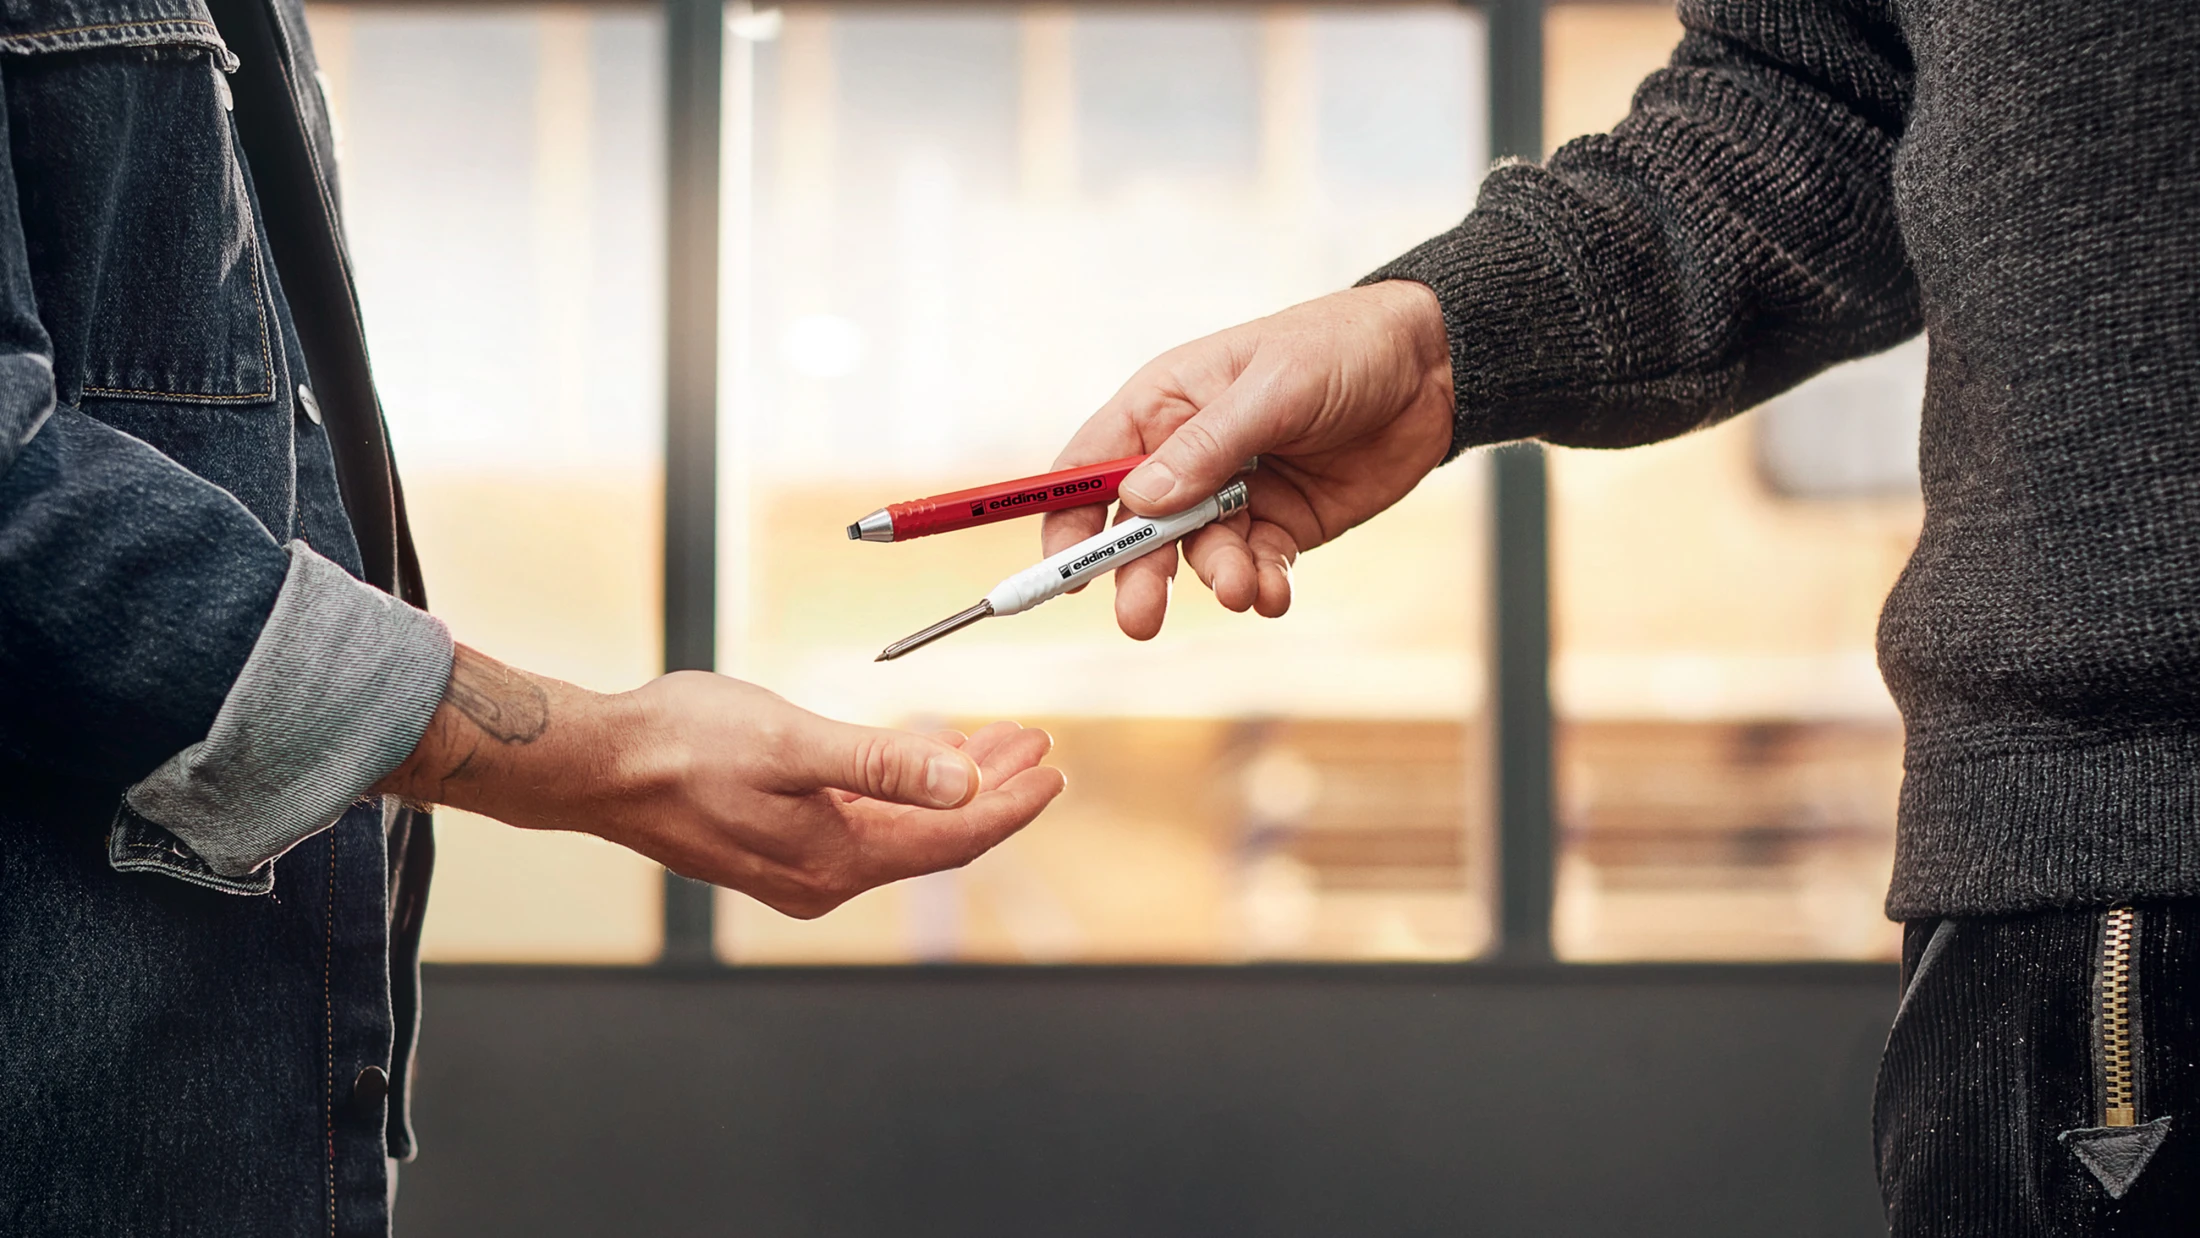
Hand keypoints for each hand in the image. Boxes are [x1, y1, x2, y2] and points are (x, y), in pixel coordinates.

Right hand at [374, 646, 1066, 917]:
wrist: (595, 766)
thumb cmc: (681, 745)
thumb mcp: (793, 742)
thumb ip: (883, 763)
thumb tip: (964, 782)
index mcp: (835, 860)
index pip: (952, 837)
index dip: (1010, 805)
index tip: (1054, 771)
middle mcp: (824, 878)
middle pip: (936, 837)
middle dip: (993, 790)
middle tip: (1037, 745)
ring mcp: (801, 866)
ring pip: (904, 828)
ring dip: (953, 783)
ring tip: (998, 740)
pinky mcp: (781, 845)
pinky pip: (867, 822)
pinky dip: (904, 788)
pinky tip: (920, 756)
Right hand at [1042, 280, 1452, 638]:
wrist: (1433, 368)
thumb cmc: (1340, 348)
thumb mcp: (1272, 387)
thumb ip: (1206, 444)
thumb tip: (1141, 499)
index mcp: (1163, 404)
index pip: (1091, 468)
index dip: (1067, 521)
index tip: (1061, 573)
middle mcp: (1188, 453)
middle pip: (1137, 527)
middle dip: (1136, 573)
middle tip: (1140, 619)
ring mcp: (1235, 493)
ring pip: (1198, 555)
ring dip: (1213, 578)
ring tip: (1240, 588)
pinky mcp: (1282, 525)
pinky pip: (1254, 567)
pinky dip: (1258, 586)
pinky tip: (1273, 593)